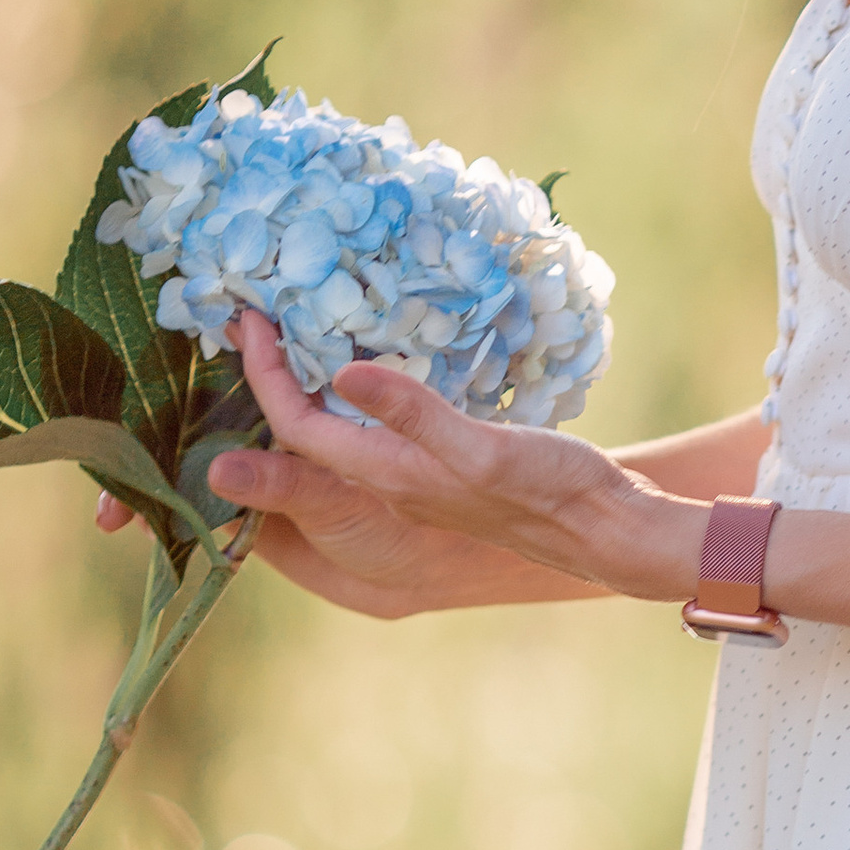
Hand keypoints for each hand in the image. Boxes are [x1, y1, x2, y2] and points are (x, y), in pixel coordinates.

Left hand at [195, 312, 703, 620]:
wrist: (602, 530)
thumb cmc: (552, 491)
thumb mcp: (484, 447)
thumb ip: (414, 414)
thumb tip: (342, 374)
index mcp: (388, 474)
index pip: (297, 424)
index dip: (264, 372)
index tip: (247, 319)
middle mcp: (385, 481)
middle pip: (295, 436)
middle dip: (262, 382)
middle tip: (246, 322)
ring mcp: (406, 478)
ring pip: (325, 435)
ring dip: (294, 390)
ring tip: (278, 339)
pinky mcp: (430, 469)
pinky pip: (361, 431)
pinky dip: (339, 396)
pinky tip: (347, 369)